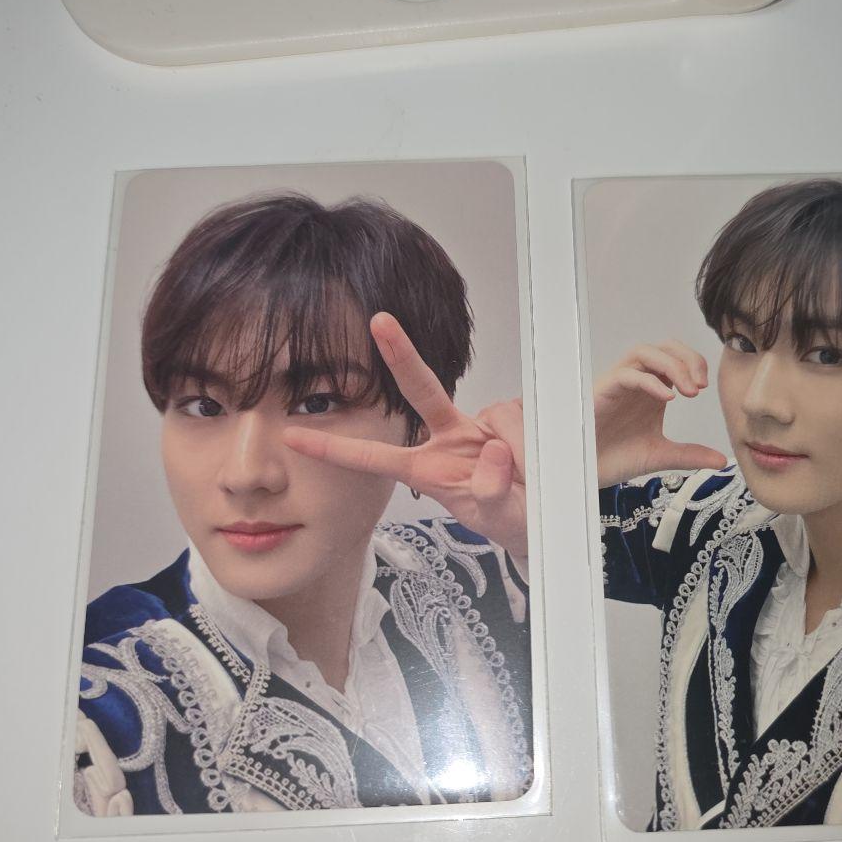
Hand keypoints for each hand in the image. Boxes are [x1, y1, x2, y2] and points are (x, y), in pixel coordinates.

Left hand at [283, 312, 528, 558]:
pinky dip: (534, 441)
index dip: (335, 448)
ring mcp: (482, 425)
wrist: (548, 515)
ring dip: (519, 449)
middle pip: (421, 390)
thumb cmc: (512, 520)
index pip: (374, 458)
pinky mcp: (513, 416)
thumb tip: (491, 451)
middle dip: (401, 354)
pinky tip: (537, 461)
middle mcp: (449, 438)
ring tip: (530, 480)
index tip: (293, 438)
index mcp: (428, 471)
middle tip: (380, 321)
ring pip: (498, 418)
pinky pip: (524, 418)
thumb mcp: (499, 520)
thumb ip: (490, 494)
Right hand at [593, 340, 725, 485]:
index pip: (677, 358)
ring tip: (688, 390)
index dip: (695, 364)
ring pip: (644, 352)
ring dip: (671, 364)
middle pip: (664, 347)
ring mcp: (619, 384)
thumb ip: (690, 455)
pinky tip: (667, 398)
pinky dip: (650, 382)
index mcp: (653, 390)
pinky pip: (627, 374)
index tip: (705, 388)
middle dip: (687, 358)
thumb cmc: (615, 457)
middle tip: (700, 384)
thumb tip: (722, 460)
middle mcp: (637, 382)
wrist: (589, 472)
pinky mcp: (604, 391)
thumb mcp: (661, 455)